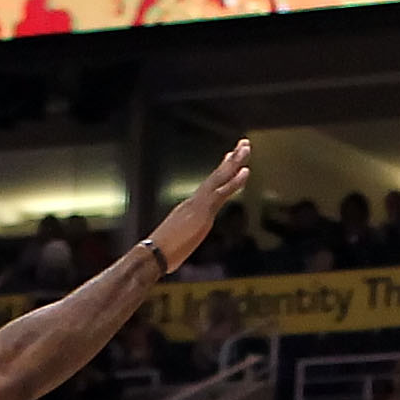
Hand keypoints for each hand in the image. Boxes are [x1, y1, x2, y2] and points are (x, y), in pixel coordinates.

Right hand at [146, 141, 251, 272]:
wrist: (153, 254)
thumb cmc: (161, 255)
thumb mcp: (177, 247)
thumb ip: (182, 243)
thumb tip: (175, 255)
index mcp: (189, 208)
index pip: (209, 186)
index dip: (221, 172)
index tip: (229, 158)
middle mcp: (194, 201)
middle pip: (216, 176)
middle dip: (231, 160)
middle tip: (243, 144)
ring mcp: (198, 204)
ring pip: (219, 178)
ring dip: (234, 162)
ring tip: (246, 147)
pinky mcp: (203, 212)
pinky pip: (222, 193)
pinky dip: (234, 182)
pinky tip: (246, 171)